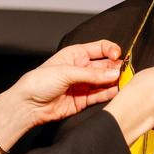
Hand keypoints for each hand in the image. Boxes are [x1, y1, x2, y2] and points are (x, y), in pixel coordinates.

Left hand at [0, 40, 123, 153]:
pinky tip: (118, 92)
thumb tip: (114, 73)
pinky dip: (110, 94)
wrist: (28, 105)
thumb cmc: (39, 82)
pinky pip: (101, 95)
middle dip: (116, 68)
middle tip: (125, 72)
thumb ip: (92, 74)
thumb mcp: (66, 72)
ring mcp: (83, 84)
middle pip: (106, 65)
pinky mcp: (83, 100)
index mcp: (76, 54)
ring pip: (105, 81)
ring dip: (115, 82)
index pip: (100, 48)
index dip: (111, 50)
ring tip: (124, 83)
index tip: (118, 56)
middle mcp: (82, 68)